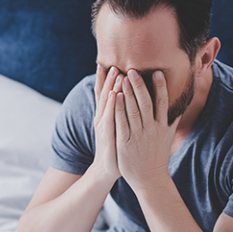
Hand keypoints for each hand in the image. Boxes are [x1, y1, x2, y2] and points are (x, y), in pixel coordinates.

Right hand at [92, 65, 123, 183]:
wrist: (107, 169)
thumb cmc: (117, 148)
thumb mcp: (119, 128)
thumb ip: (122, 114)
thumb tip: (129, 100)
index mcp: (106, 115)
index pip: (106, 93)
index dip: (107, 79)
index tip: (110, 63)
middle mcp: (103, 118)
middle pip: (106, 94)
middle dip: (109, 78)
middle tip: (114, 61)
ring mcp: (104, 127)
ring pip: (108, 103)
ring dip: (111, 86)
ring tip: (115, 72)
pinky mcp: (109, 136)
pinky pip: (111, 118)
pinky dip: (112, 106)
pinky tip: (114, 95)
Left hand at [114, 69, 179, 189]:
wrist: (149, 180)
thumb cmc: (157, 157)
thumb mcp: (168, 138)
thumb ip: (172, 122)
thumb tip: (180, 107)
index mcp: (162, 126)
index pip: (162, 102)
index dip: (160, 87)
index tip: (157, 72)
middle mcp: (151, 129)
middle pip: (145, 103)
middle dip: (139, 85)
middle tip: (133, 69)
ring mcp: (138, 135)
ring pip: (133, 110)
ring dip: (128, 92)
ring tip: (123, 76)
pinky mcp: (125, 142)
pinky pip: (121, 123)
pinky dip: (118, 109)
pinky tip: (115, 97)